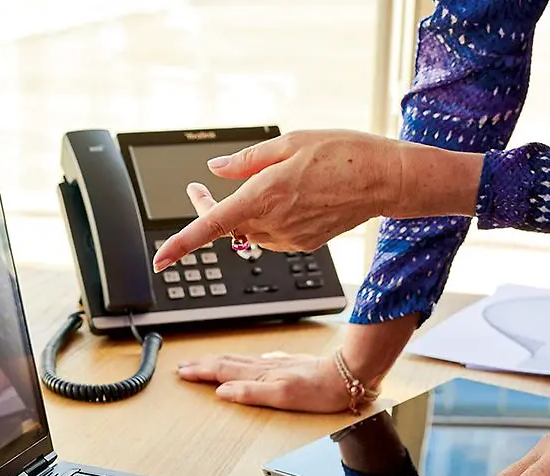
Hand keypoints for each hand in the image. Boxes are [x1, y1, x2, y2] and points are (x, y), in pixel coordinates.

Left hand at [151, 130, 481, 272]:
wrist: (388, 180)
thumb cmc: (344, 154)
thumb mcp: (290, 142)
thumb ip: (246, 160)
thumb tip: (215, 170)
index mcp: (263, 197)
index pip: (211, 226)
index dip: (181, 244)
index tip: (161, 258)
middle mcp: (273, 224)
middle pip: (225, 225)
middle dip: (209, 208)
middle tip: (198, 188)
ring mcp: (288, 239)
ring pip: (249, 229)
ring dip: (242, 212)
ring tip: (262, 182)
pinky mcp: (303, 244)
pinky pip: (272, 233)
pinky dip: (269, 217)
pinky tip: (290, 196)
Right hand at [176, 353, 351, 411]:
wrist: (348, 376)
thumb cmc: (320, 390)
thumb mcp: (282, 397)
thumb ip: (250, 393)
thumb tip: (223, 392)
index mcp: (260, 374)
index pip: (222, 371)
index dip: (200, 372)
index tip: (182, 372)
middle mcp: (265, 366)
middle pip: (226, 362)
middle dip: (202, 364)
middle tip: (184, 366)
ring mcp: (276, 363)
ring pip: (238, 360)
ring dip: (217, 360)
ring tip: (203, 362)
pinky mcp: (287, 364)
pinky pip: (253, 360)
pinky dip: (239, 361)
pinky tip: (243, 363)